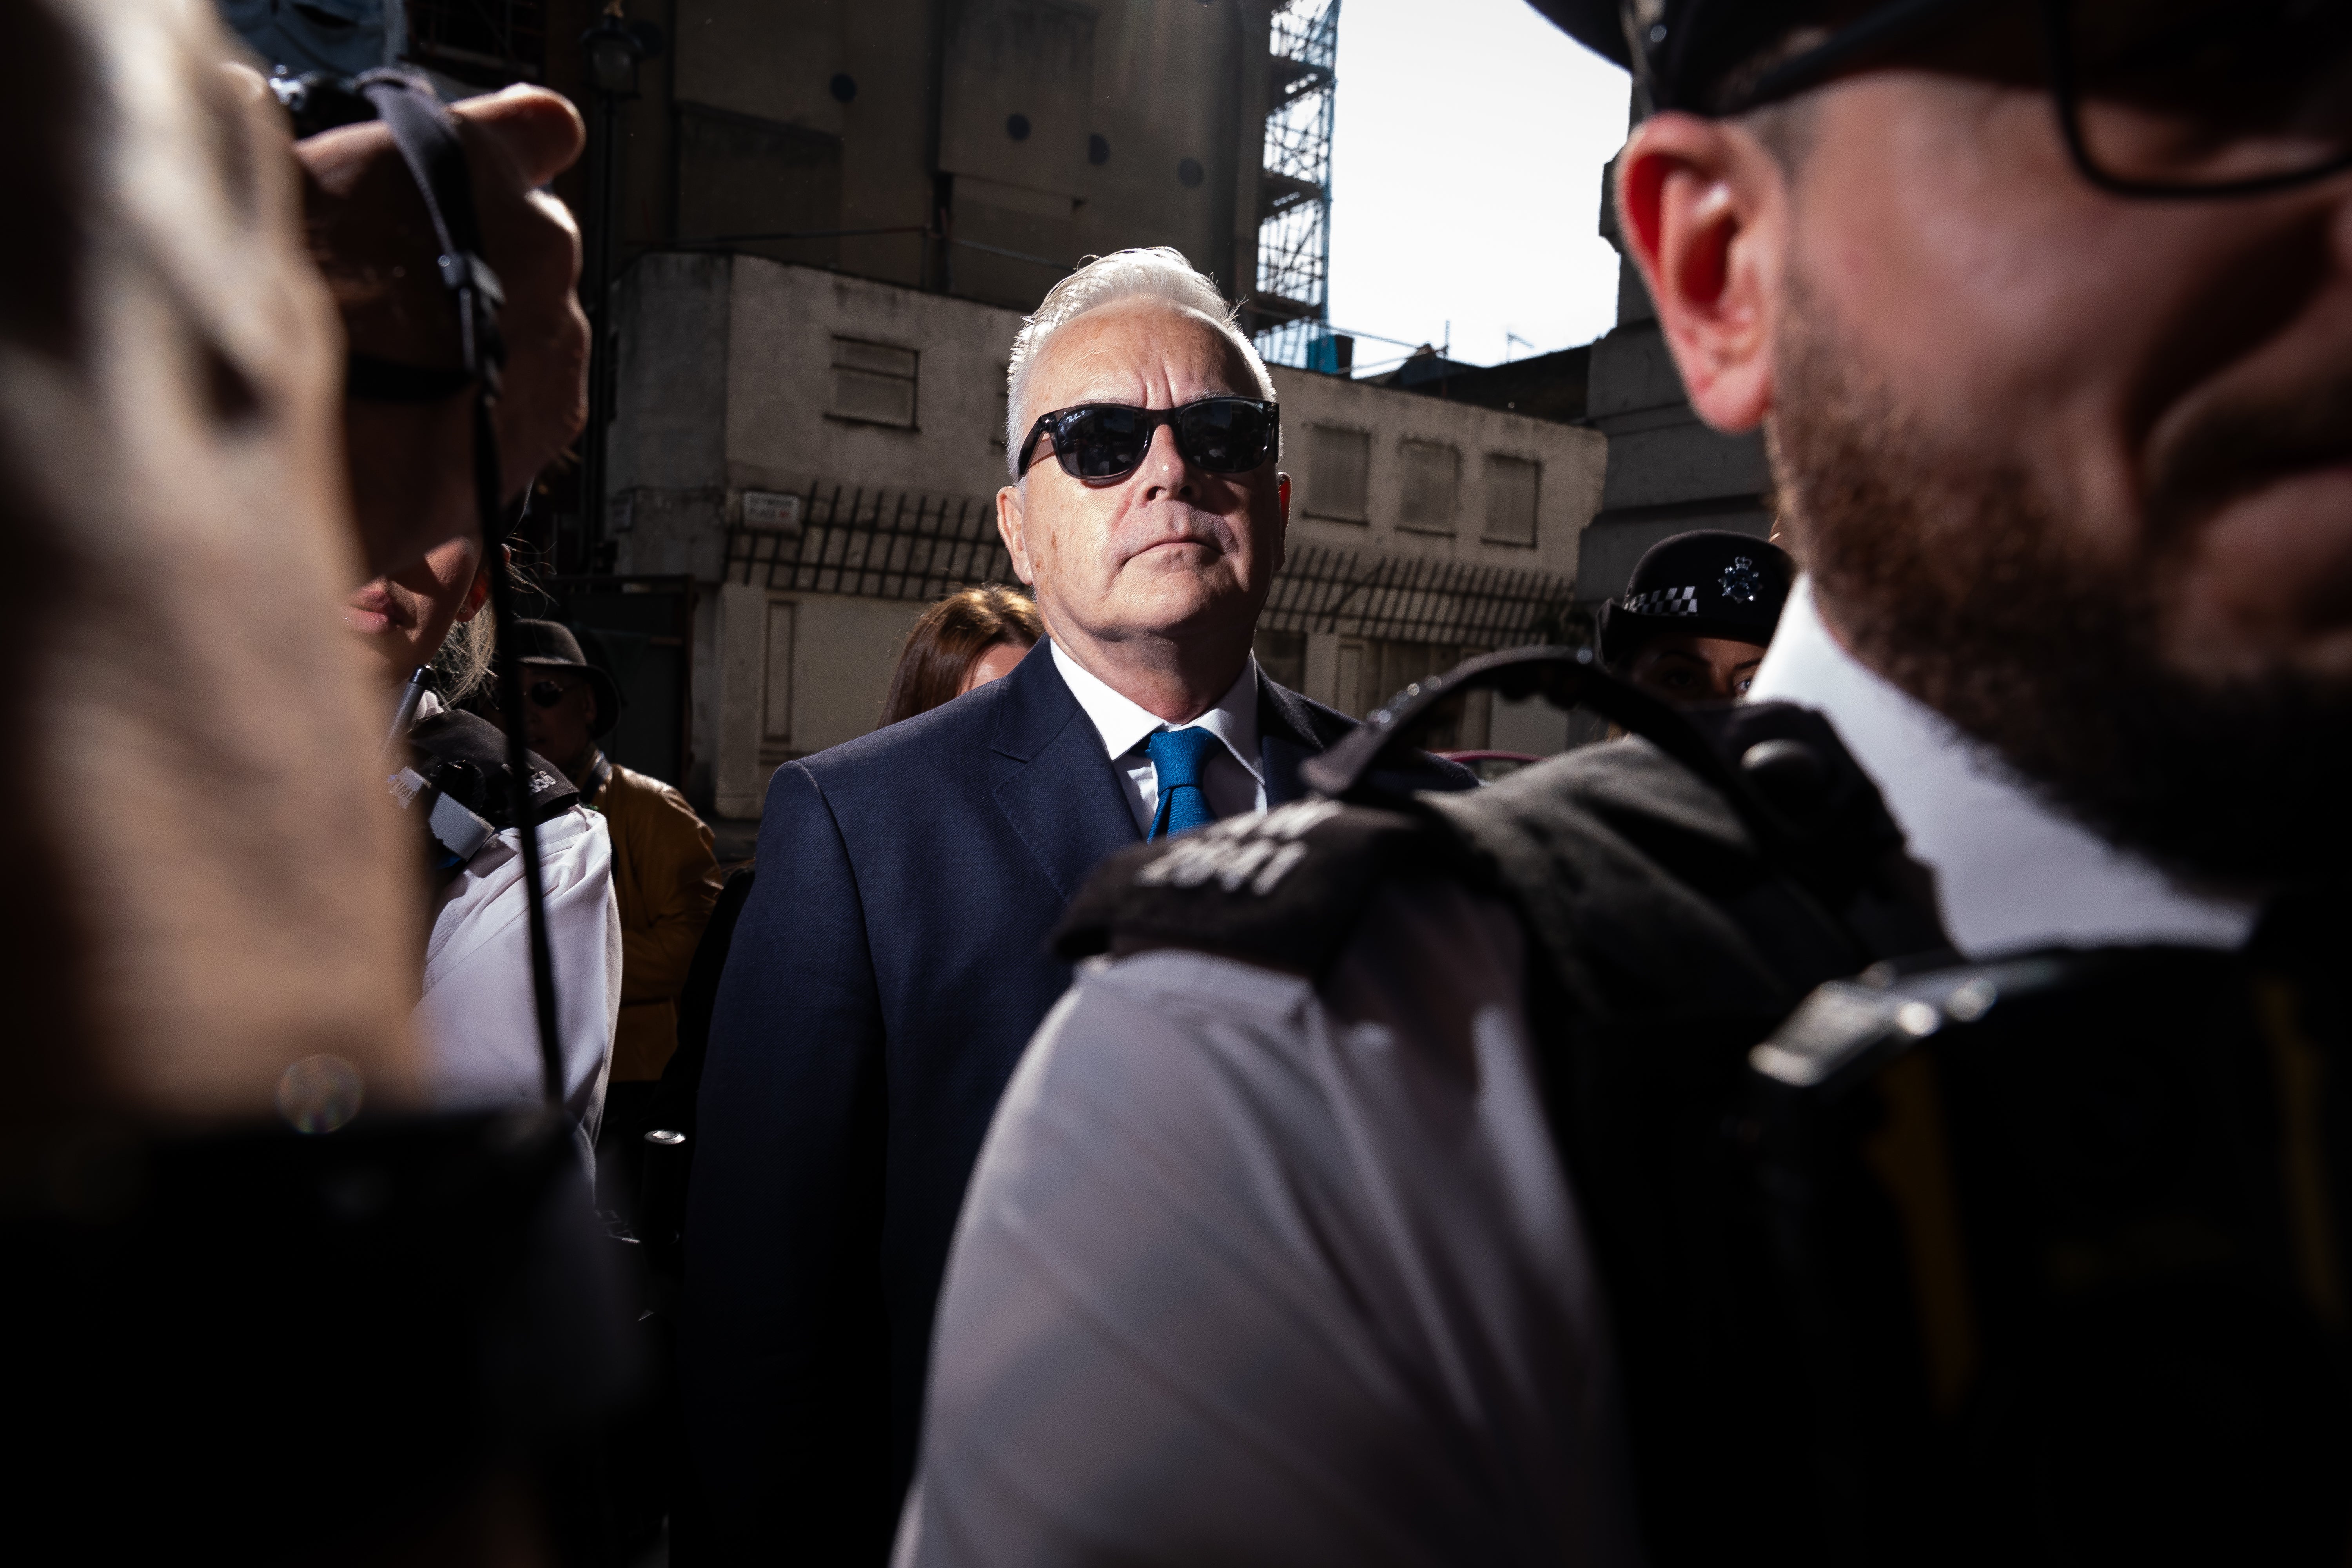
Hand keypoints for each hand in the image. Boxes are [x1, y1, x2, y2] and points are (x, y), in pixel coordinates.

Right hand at [298, 85, 588, 578]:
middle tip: (402, 295)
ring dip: (487, 335)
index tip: (515, 155)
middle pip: (528, 237)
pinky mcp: (560, 407)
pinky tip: (431, 412)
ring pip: (534, 319)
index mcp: (476, 161)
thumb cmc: (283, 306)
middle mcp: (539, 237)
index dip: (521, 142)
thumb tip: (253, 110)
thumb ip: (324, 159)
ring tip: (405, 365)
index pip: (539, 125)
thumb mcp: (279, 183)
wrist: (321, 438)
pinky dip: (495, 398)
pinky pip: (535, 391)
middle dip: (482, 260)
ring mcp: (560, 326)